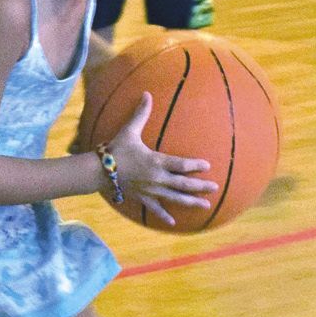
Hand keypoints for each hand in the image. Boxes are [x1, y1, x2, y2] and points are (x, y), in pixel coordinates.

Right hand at [100, 92, 217, 225]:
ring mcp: (151, 190)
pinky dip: (165, 215)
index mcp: (156, 161)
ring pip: (175, 198)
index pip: (181, 164)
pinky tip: (174, 222)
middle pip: (183, 184)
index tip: (207, 166)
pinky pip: (156, 209)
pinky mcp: (142, 198)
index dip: (195, 165)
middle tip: (215, 188)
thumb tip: (147, 94)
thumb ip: (141, 113)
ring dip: (191, 202)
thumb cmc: (116, 149)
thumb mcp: (130, 130)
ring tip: (206, 206)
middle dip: (200, 186)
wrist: (99, 171)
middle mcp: (157, 178)